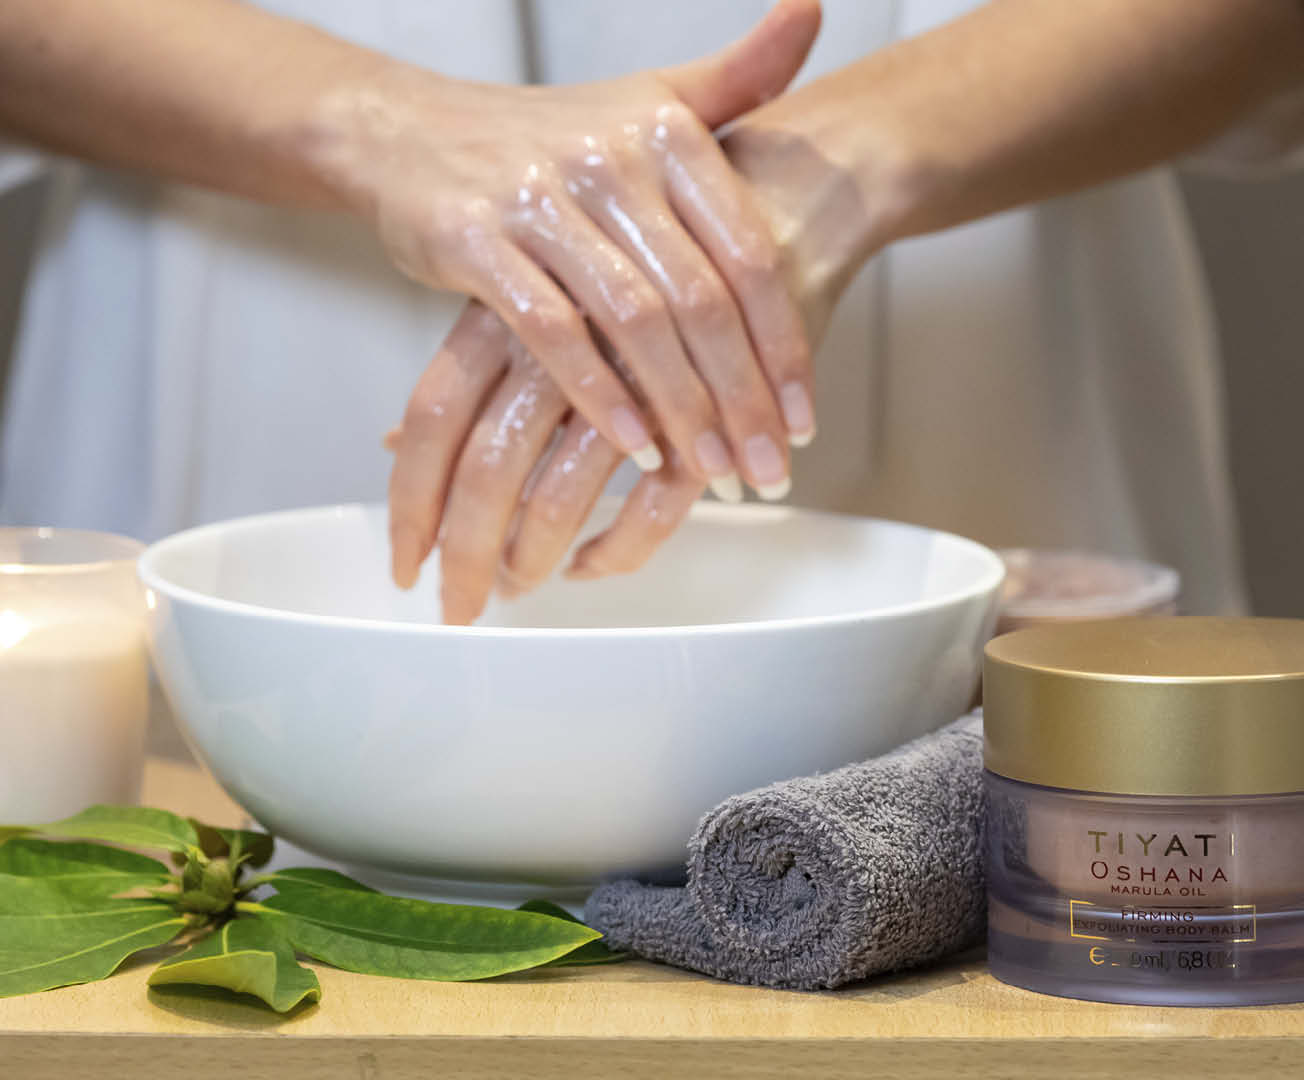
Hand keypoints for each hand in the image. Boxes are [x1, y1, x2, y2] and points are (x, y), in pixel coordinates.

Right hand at [333, 0, 821, 558]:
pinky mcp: (476, 244)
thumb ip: (740, 76)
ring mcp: (540, 201)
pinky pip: (553, 333)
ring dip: (683, 409)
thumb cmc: (555, 134)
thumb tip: (811, 10)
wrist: (412, 132)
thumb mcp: (652, 97)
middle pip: (701, 301)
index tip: (807, 417)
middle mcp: (609, 159)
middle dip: (743, 397)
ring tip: (715, 471)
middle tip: (770, 468)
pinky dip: (600, 396)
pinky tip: (637, 448)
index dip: (785, 344)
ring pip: (635, 323)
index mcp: (666, 129)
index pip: (748, 254)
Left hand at [387, 109, 878, 623]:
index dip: (412, 500)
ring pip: (564, 492)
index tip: (406, 563)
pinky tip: (601, 565)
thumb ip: (469, 374)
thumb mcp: (541, 298)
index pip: (434, 417)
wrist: (777, 192)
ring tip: (527, 587)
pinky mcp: (702, 405)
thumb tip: (389, 447)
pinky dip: (624, 545)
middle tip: (460, 606)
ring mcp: (630, 375)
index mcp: (509, 308)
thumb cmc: (646, 250)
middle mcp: (559, 340)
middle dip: (468, 552)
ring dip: (540, 555)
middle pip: (489, 468)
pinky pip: (652, 500)